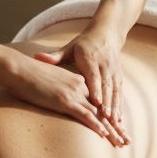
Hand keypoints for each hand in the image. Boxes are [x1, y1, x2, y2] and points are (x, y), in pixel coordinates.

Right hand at [8, 54, 126, 146]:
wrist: (19, 69)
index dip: (109, 116)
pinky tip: (103, 135)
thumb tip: (54, 99)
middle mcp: (79, 87)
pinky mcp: (65, 100)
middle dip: (116, 127)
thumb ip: (55, 90)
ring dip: (111, 131)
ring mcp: (73, 93)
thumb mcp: (47, 83)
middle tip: (126, 140)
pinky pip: (84, 115)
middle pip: (102, 110)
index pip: (98, 102)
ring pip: (97, 115)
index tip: (118, 127)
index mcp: (77, 81)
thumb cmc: (28, 76)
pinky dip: (95, 125)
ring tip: (121, 143)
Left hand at [33, 30, 128, 144]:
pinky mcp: (118, 77)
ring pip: (114, 91)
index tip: (96, 102)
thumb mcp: (69, 48)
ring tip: (114, 122)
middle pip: (106, 86)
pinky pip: (119, 93)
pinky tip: (119, 120)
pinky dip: (120, 106)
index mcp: (90, 59)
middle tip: (106, 118)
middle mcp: (104, 65)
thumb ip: (55, 56)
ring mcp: (113, 72)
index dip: (96, 89)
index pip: (94, 76)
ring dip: (115, 107)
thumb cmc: (83, 44)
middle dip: (107, 103)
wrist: (106, 35)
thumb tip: (37, 57)